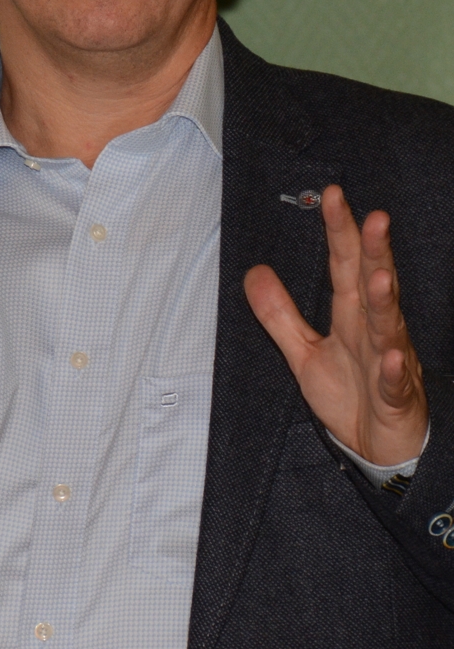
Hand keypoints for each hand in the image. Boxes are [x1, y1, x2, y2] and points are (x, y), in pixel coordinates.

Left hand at [245, 185, 427, 465]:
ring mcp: (390, 364)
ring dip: (386, 303)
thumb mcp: (304, 353)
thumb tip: (253, 272)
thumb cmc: (352, 396)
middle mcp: (374, 332)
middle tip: (374, 217)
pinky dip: (395, 370)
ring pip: (389, 329)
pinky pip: (395, 383)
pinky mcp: (396, 399)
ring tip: (380, 276)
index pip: (345, 266)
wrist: (380, 451)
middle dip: (374, 252)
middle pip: (373, 285)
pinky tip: (393, 356)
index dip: (339, 231)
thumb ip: (279, 314)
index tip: (331, 196)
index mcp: (352, 317)